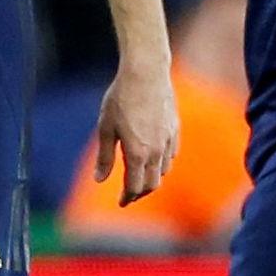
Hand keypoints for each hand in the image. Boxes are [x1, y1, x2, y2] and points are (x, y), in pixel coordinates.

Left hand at [91, 63, 177, 206]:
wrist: (146, 73)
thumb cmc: (121, 98)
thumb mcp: (106, 128)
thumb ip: (104, 157)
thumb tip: (100, 180)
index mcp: (137, 154)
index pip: (135, 187)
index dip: (128, 197)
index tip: (121, 202)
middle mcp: (156, 151)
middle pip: (152, 184)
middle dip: (140, 192)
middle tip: (129, 194)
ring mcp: (168, 140)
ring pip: (163, 171)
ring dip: (152, 178)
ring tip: (139, 176)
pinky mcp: (175, 129)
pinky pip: (171, 155)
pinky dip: (162, 163)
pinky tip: (154, 159)